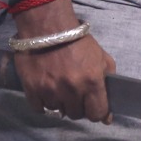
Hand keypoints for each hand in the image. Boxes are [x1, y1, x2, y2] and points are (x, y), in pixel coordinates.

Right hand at [12, 5, 116, 122]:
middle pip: (76, 114)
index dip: (97, 113)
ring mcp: (50, 91)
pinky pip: (40, 108)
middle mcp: (72, 89)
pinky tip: (46, 91)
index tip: (93, 107)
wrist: (47, 26)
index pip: (97, 114)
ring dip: (60, 103)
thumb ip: (108, 81)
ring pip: (58, 111)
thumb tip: (107, 115)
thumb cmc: (77, 40)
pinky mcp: (32, 90)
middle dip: (78, 106)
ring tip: (59, 87)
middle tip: (74, 93)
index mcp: (92, 81)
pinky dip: (43, 103)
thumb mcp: (101, 56)